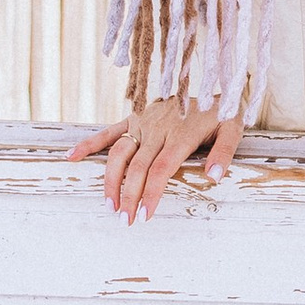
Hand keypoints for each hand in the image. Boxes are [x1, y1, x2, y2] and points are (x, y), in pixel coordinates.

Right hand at [69, 98, 243, 220]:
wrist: (212, 83)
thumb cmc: (222, 113)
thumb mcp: (233, 128)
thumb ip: (224, 152)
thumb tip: (214, 177)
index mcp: (180, 135)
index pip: (160, 170)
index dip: (151, 193)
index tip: (144, 215)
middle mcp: (157, 129)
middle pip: (137, 167)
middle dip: (128, 196)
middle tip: (125, 220)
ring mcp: (142, 122)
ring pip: (118, 153)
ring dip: (110, 180)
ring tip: (109, 205)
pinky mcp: (134, 117)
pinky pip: (108, 132)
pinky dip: (89, 144)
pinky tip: (71, 157)